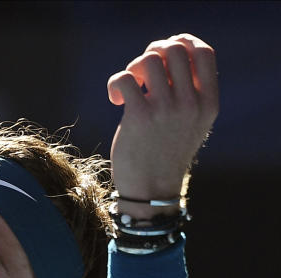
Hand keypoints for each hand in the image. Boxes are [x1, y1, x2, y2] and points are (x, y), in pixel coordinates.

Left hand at [107, 34, 218, 205]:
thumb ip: (187, 92)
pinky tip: (117, 100)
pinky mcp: (139, 117)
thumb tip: (164, 58)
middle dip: (154, 52)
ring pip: (149, 59)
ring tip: (130, 88)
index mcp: (208, 102)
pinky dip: (116, 82)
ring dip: (134, 66)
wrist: (151, 189)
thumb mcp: (191, 123)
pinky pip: (124, 78)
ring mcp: (165, 109)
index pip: (203, 53)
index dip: (182, 43)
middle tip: (142, 74)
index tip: (166, 55)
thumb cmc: (166, 153)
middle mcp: (190, 103)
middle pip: (174, 50)